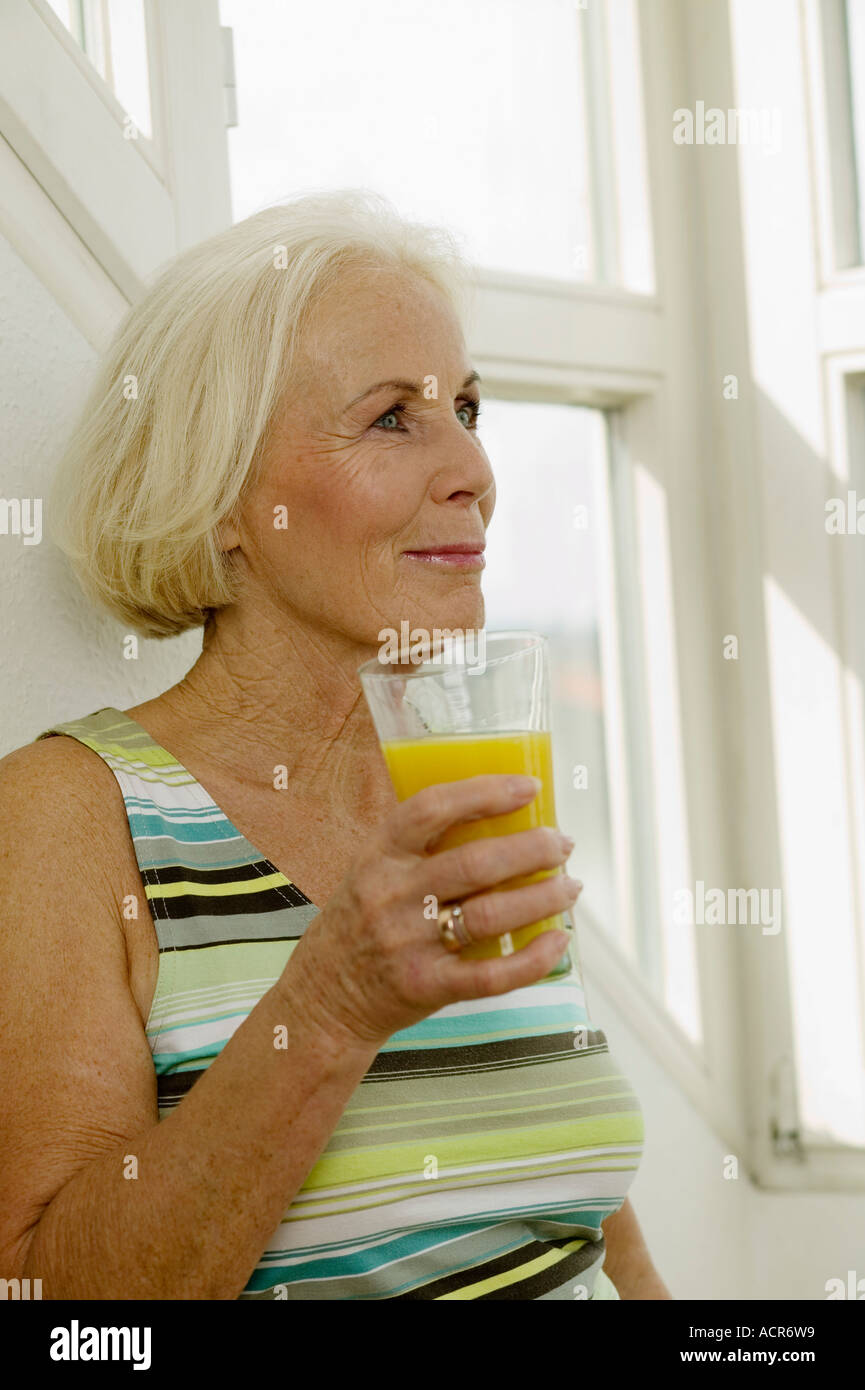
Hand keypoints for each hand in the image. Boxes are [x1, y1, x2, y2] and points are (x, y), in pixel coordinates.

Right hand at [282, 774, 580, 1049]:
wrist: (323, 998)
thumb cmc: (358, 924)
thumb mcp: (370, 871)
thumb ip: (418, 848)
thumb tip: (498, 818)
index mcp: (378, 857)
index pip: (431, 809)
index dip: (485, 793)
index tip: (529, 787)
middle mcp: (392, 896)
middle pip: (475, 863)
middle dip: (532, 849)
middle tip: (562, 843)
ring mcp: (409, 944)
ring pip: (489, 914)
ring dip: (542, 897)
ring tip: (570, 886)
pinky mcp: (426, 987)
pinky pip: (490, 975)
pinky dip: (532, 958)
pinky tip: (557, 940)